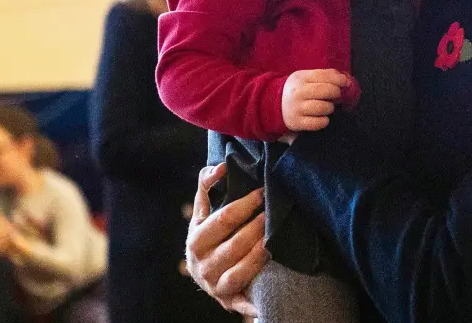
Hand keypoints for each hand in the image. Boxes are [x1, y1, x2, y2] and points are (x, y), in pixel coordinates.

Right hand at [185, 164, 266, 317]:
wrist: (204, 273)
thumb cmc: (208, 235)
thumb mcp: (202, 213)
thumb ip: (207, 187)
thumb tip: (220, 167)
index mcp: (196, 239)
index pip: (223, 219)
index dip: (245, 204)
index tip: (262, 192)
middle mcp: (202, 265)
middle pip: (235, 245)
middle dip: (257, 227)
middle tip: (274, 213)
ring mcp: (214, 285)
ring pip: (239, 271)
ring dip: (260, 255)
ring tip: (275, 239)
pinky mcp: (228, 301)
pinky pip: (243, 301)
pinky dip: (254, 303)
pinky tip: (268, 296)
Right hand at [282, 69, 354, 131]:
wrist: (272, 104)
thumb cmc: (296, 90)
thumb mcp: (306, 78)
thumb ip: (324, 76)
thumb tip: (345, 78)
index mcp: (301, 78)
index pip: (324, 75)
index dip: (339, 79)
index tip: (345, 83)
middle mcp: (298, 92)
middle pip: (326, 90)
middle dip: (336, 93)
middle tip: (335, 96)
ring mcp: (296, 108)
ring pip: (324, 107)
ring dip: (330, 107)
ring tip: (326, 106)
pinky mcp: (296, 123)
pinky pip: (318, 123)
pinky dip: (324, 120)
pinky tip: (321, 117)